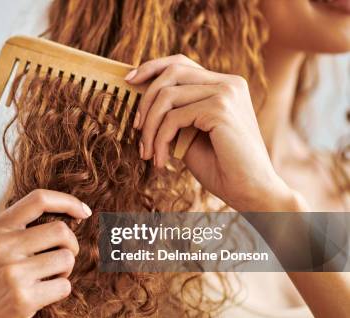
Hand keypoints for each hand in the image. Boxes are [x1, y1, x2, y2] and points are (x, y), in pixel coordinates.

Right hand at [0, 189, 91, 317]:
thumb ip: (15, 230)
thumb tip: (63, 216)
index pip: (38, 199)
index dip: (68, 202)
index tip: (84, 212)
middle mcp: (2, 247)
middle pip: (61, 231)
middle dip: (70, 246)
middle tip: (60, 259)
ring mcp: (12, 273)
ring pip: (66, 259)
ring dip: (64, 271)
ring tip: (46, 280)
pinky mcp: (23, 299)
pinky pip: (64, 286)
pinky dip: (60, 291)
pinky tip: (42, 297)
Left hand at [125, 54, 296, 210]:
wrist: (251, 191)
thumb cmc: (221, 167)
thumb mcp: (190, 134)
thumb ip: (174, 114)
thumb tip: (141, 102)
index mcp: (225, 85)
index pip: (181, 63)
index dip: (152, 67)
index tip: (129, 81)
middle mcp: (228, 83)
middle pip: (171, 73)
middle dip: (145, 101)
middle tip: (136, 129)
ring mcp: (226, 93)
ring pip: (167, 96)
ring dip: (150, 128)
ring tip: (148, 153)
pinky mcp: (220, 109)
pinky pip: (173, 118)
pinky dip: (160, 141)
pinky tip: (162, 162)